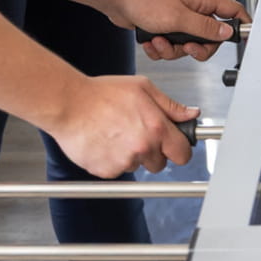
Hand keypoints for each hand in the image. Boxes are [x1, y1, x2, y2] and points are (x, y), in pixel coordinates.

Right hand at [46, 74, 200, 177]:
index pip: (183, 154)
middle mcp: (142, 148)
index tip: (174, 147)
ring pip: (137, 166)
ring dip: (131, 155)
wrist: (69, 104)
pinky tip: (104, 142)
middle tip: (137, 134)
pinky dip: (113, 160)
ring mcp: (123, 162)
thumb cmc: (103, 93)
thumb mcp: (143, 88)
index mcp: (156, 128)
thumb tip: (191, 114)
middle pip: (160, 164)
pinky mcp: (105, 171)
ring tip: (116, 133)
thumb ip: (170, 105)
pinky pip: (117, 171)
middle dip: (154, 153)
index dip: (179, 150)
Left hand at [111, 0, 248, 62]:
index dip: (241, 24)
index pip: (232, 12)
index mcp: (202, 3)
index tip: (244, 37)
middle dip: (196, 49)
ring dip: (172, 50)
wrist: (118, 0)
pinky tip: (151, 41)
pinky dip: (160, 49)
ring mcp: (179, 21)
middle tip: (186, 47)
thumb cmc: (145, 0)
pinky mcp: (165, 30)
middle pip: (210, 38)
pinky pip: (171, 48)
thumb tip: (227, 32)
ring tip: (159, 40)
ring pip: (187, 47)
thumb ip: (205, 27)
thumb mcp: (178, 18)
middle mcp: (193, 12)